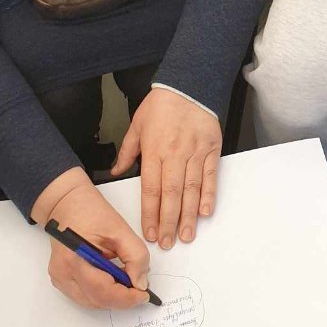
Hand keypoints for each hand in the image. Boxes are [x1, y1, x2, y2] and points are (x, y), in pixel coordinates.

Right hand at [37, 174, 152, 310]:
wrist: (67, 204)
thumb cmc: (89, 212)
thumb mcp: (120, 229)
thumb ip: (135, 256)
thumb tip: (141, 283)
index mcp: (74, 258)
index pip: (103, 291)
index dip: (127, 298)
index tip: (144, 294)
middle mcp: (62, 274)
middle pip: (98, 301)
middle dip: (122, 298)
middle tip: (140, 287)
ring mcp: (60, 279)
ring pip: (92, 302)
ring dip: (113, 297)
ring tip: (126, 279)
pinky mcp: (61, 280)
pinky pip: (86, 296)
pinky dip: (103, 293)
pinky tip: (112, 278)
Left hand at [112, 88, 221, 249]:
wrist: (188, 85)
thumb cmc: (161, 105)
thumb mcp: (137, 125)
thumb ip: (126, 152)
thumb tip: (115, 171)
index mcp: (153, 150)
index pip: (151, 188)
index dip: (150, 213)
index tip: (150, 232)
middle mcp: (174, 154)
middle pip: (171, 194)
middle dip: (168, 221)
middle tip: (167, 242)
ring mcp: (195, 152)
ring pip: (191, 189)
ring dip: (188, 215)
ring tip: (186, 235)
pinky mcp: (211, 149)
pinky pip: (210, 176)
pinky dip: (209, 195)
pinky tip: (205, 212)